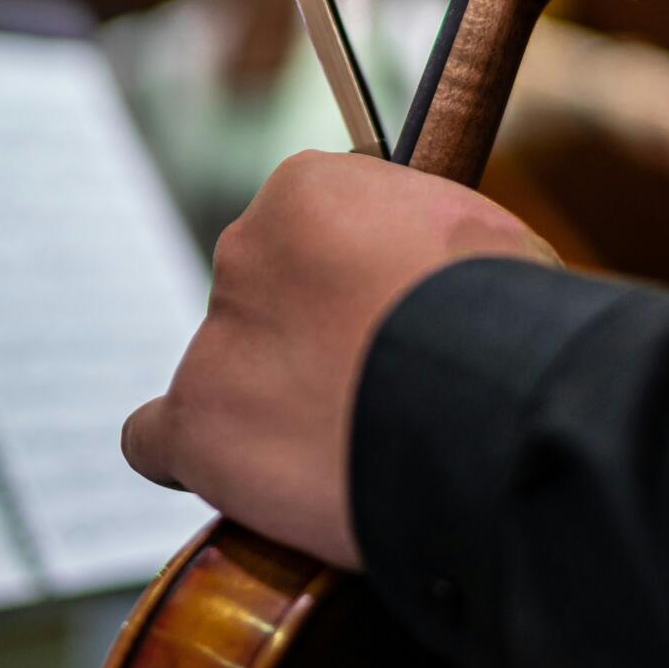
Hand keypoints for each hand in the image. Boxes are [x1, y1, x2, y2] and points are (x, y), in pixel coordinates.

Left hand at [122, 150, 558, 568]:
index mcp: (308, 188)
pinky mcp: (201, 424)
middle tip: (370, 392)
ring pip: (224, 373)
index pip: (306, 234)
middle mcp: (243, 250)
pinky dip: (192, 460)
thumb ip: (416, 248)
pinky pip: (158, 439)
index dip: (347, 287)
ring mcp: (216, 339)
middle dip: (307, 341)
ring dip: (267, 405)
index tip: (383, 326)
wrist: (491, 398)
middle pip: (261, 300)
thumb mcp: (474, 236)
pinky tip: (240, 479)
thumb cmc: (510, 320)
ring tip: (343, 451)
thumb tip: (421, 281)